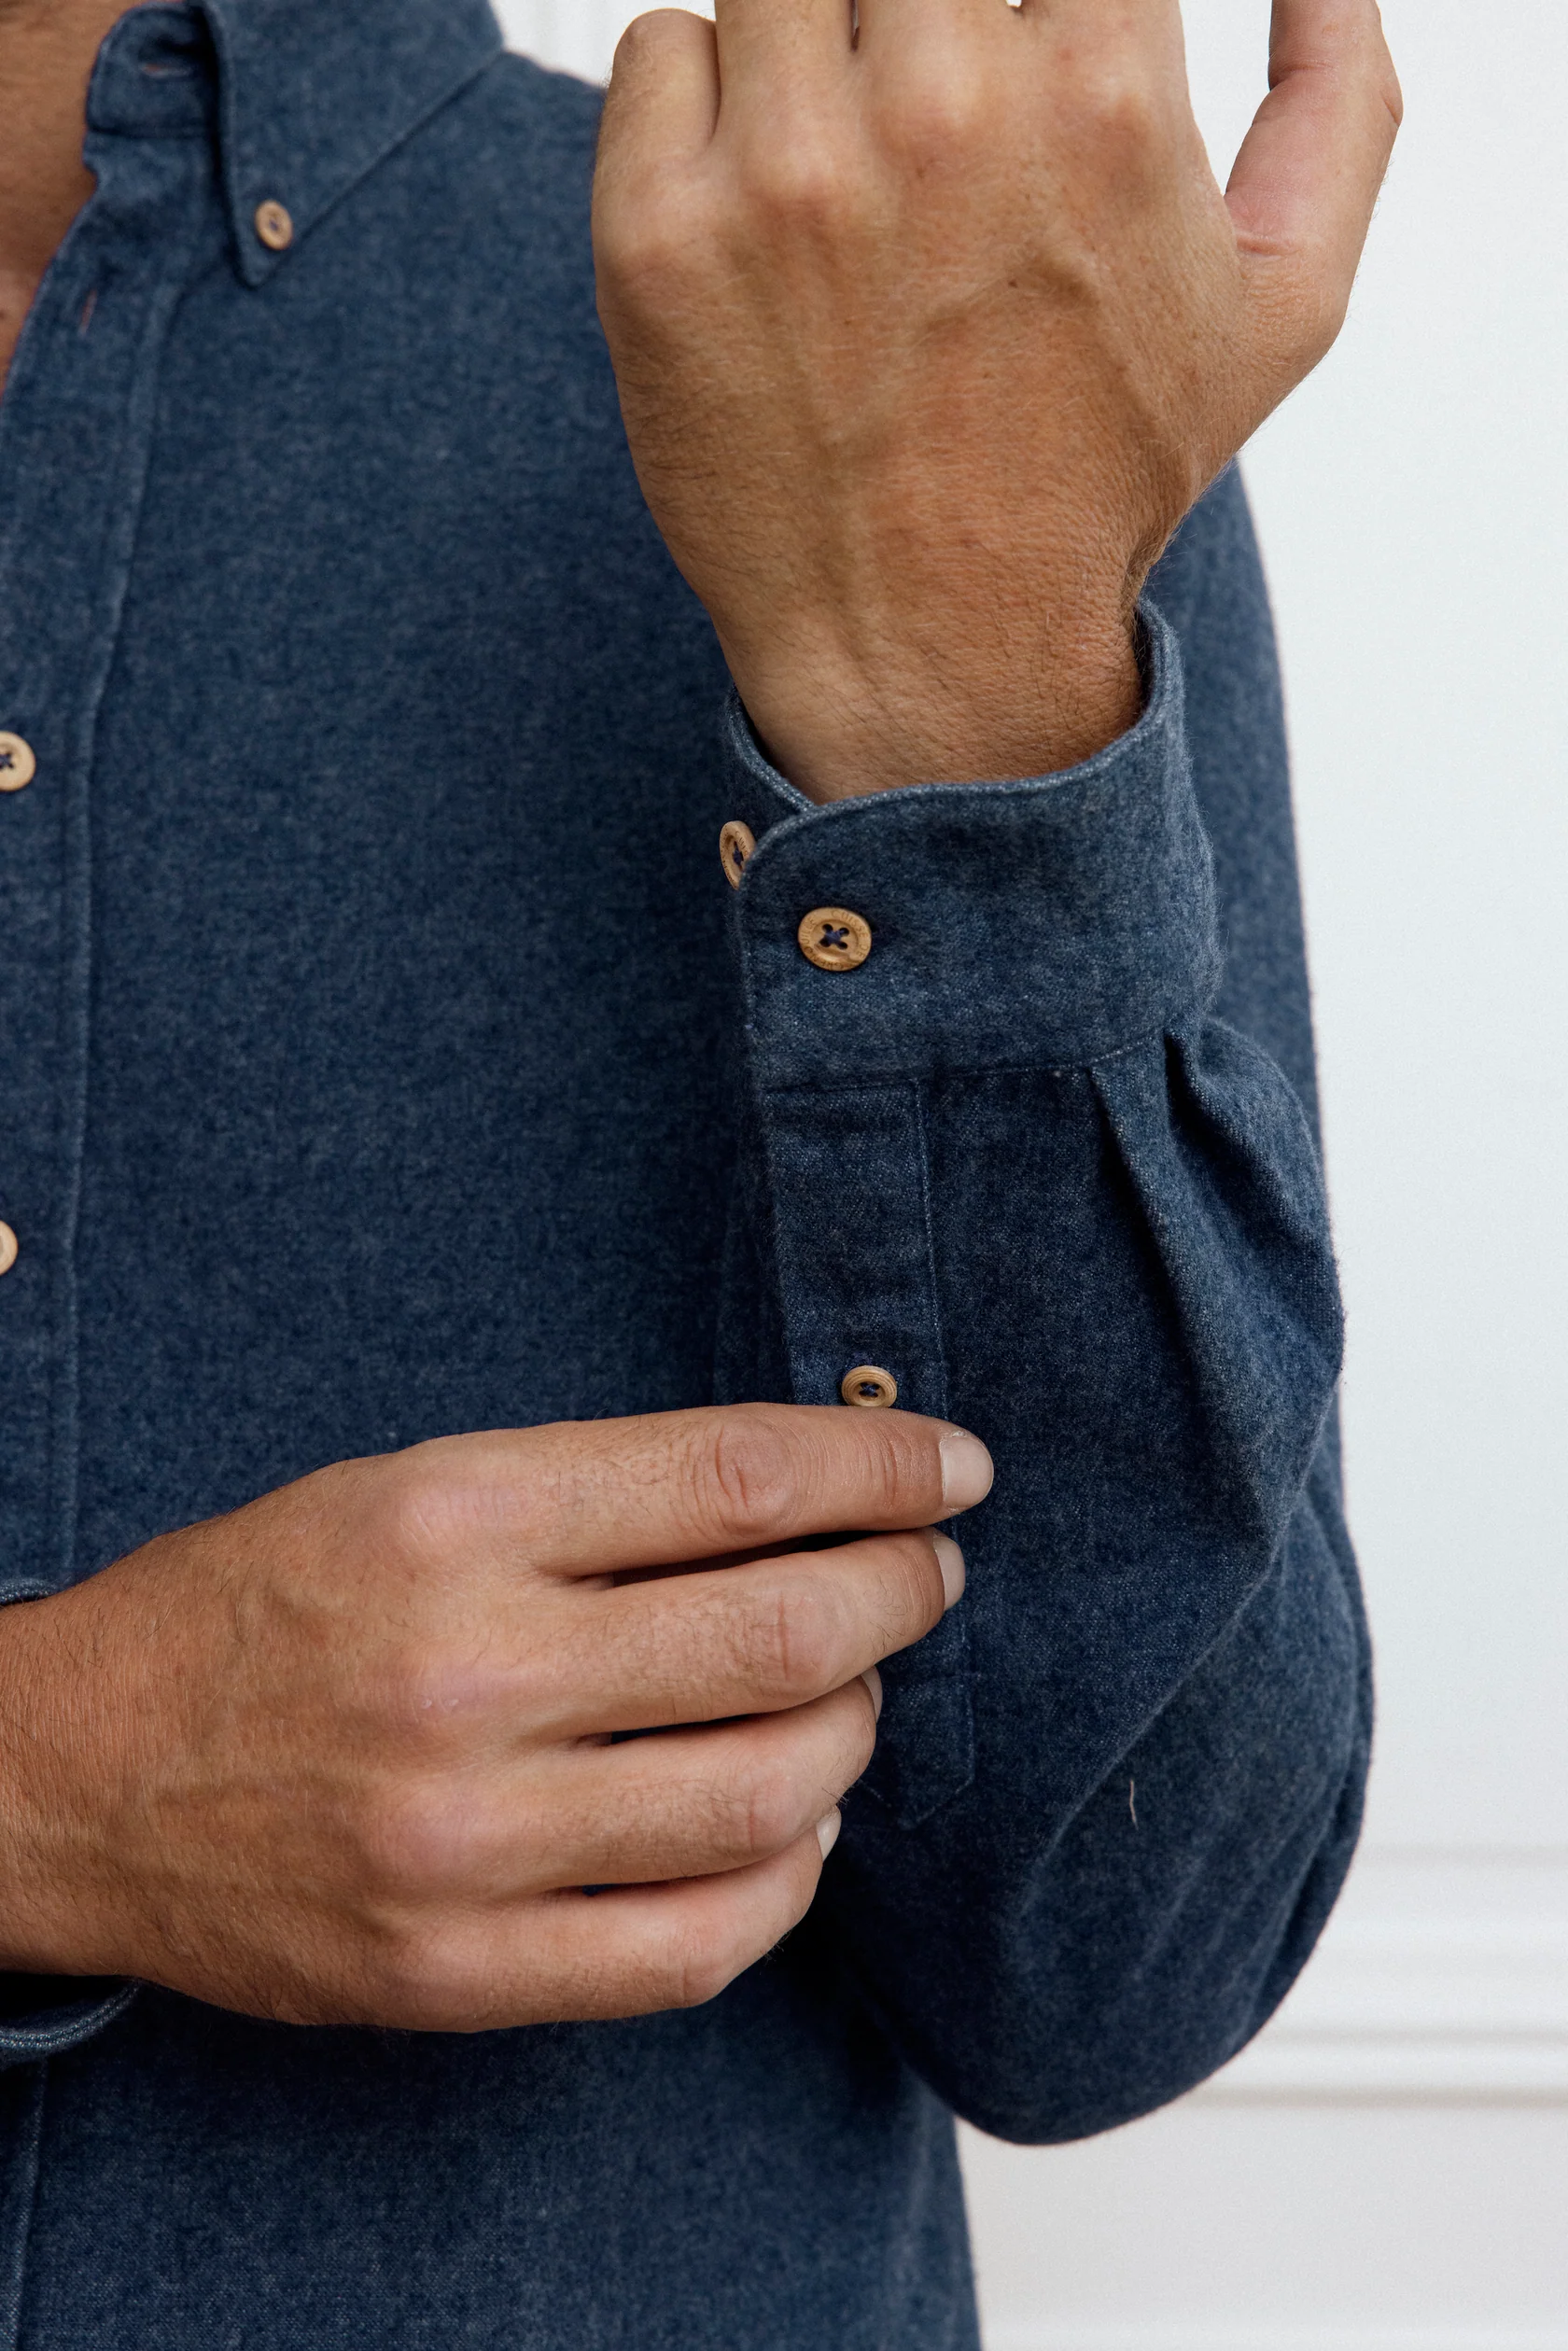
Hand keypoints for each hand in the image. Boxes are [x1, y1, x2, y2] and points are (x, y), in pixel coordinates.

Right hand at [0, 1406, 990, 2028]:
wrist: (76, 1773)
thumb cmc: (261, 1605)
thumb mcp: (409, 1485)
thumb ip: (600, 1492)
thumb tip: (810, 1498)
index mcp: (454, 1515)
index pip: (737, 1481)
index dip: (882, 1473)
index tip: (954, 1470)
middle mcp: (465, 1671)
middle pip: (779, 1636)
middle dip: (899, 1596)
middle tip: (927, 1578)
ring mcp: (464, 1838)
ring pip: (764, 1796)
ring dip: (855, 1735)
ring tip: (855, 1696)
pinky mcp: (455, 1968)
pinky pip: (693, 1946)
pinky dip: (785, 1883)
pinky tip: (795, 1828)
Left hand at [593, 0, 1399, 798]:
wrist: (939, 655)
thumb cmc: (1104, 481)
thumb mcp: (1287, 304)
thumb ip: (1342, 100)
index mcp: (1101, 94)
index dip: (1033, 11)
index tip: (1012, 77)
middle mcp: (941, 108)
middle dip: (914, 23)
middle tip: (920, 131)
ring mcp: (784, 170)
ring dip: (804, 49)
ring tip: (838, 174)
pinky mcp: (657, 232)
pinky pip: (656, 48)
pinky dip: (697, 104)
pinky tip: (755, 217)